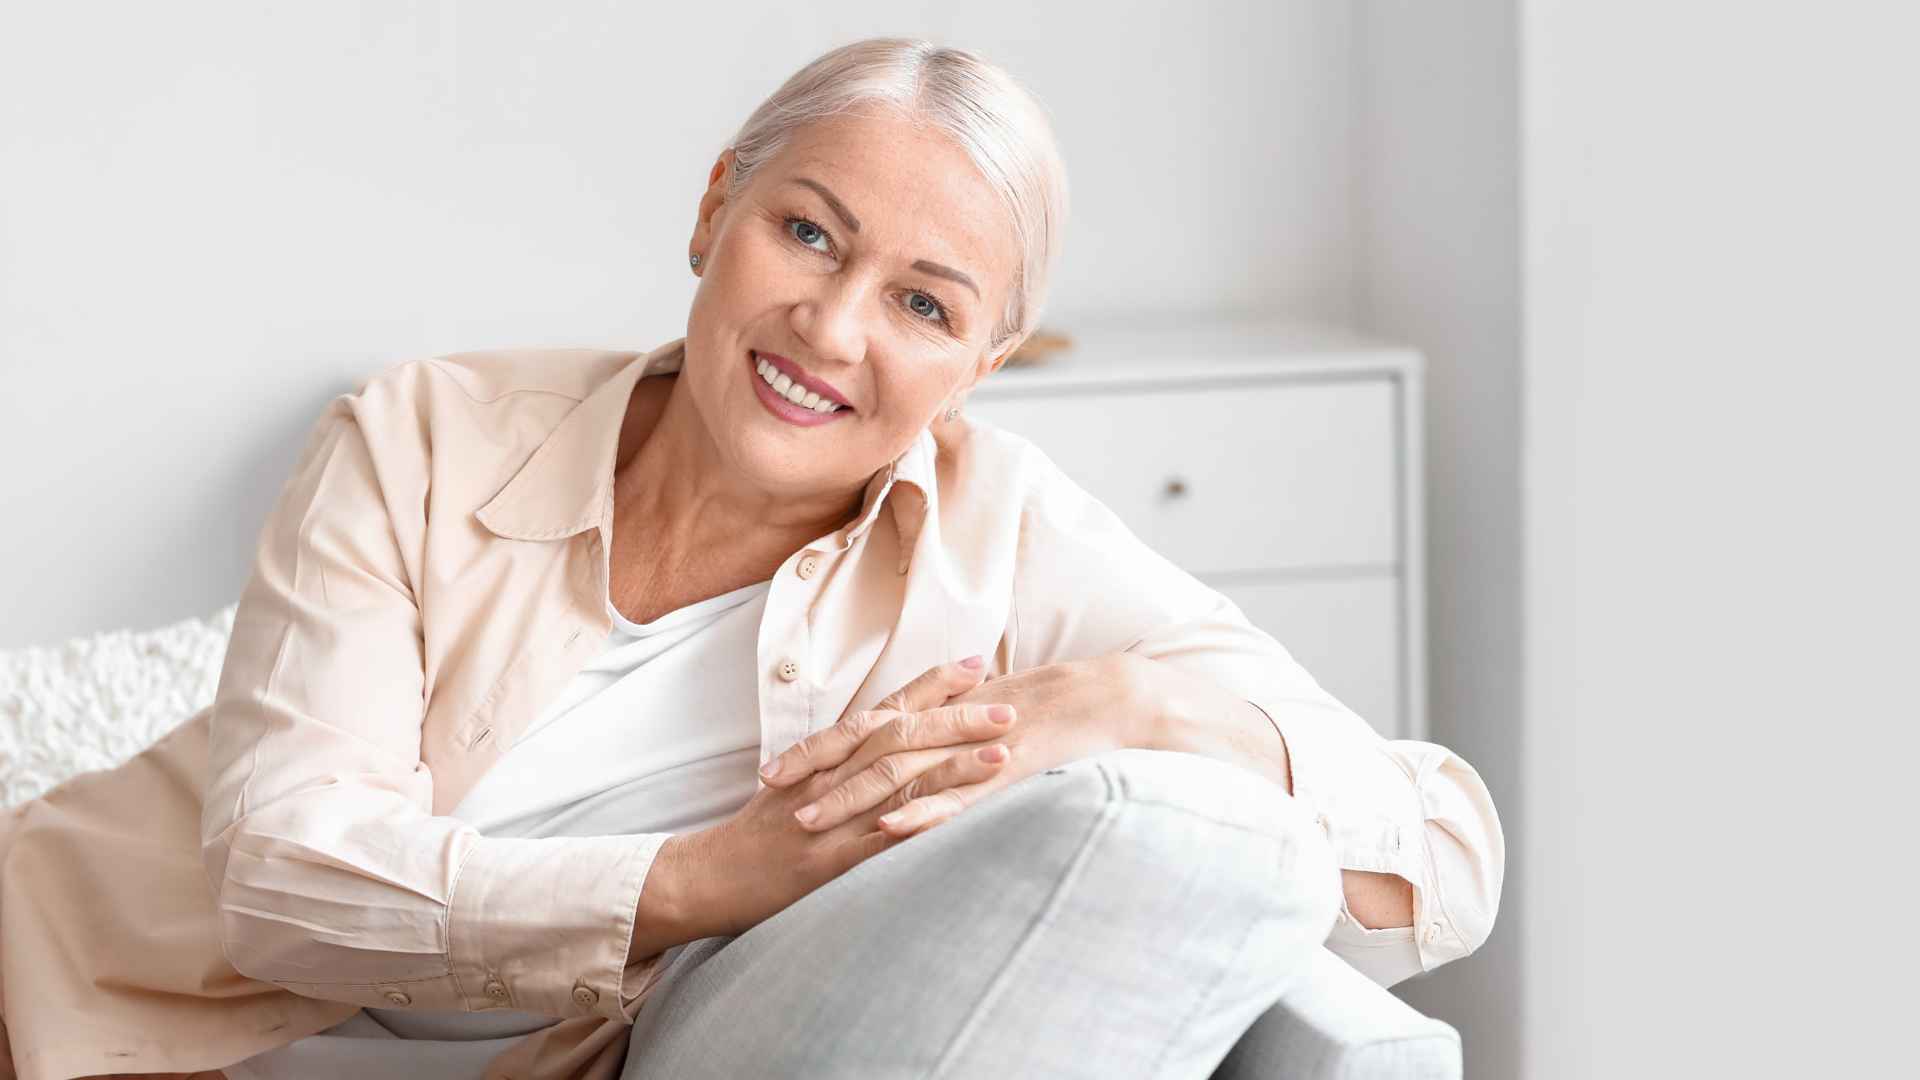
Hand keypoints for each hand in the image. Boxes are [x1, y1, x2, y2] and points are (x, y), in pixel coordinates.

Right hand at [672, 658, 1010, 937]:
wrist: (709, 873)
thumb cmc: (758, 831)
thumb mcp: (801, 784)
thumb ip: (843, 761)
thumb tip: (889, 741)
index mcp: (830, 757)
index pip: (888, 709)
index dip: (932, 685)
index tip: (976, 663)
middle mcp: (835, 776)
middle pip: (902, 735)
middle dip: (958, 720)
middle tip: (1009, 708)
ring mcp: (833, 817)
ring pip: (898, 781)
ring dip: (953, 767)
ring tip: (1002, 755)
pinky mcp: (829, 862)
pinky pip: (879, 842)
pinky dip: (917, 828)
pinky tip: (957, 822)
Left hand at [764, 652, 1163, 838]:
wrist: (1104, 697)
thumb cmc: (1048, 708)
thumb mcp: (982, 715)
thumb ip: (942, 732)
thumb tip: (906, 748)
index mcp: (937, 711)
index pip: (863, 728)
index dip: (817, 748)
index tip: (774, 770)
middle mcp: (945, 725)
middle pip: (867, 745)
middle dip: (816, 769)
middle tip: (771, 792)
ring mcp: (970, 749)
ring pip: (900, 772)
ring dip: (852, 796)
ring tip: (810, 821)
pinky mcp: (1002, 772)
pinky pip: (956, 796)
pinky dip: (922, 811)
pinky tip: (890, 830)